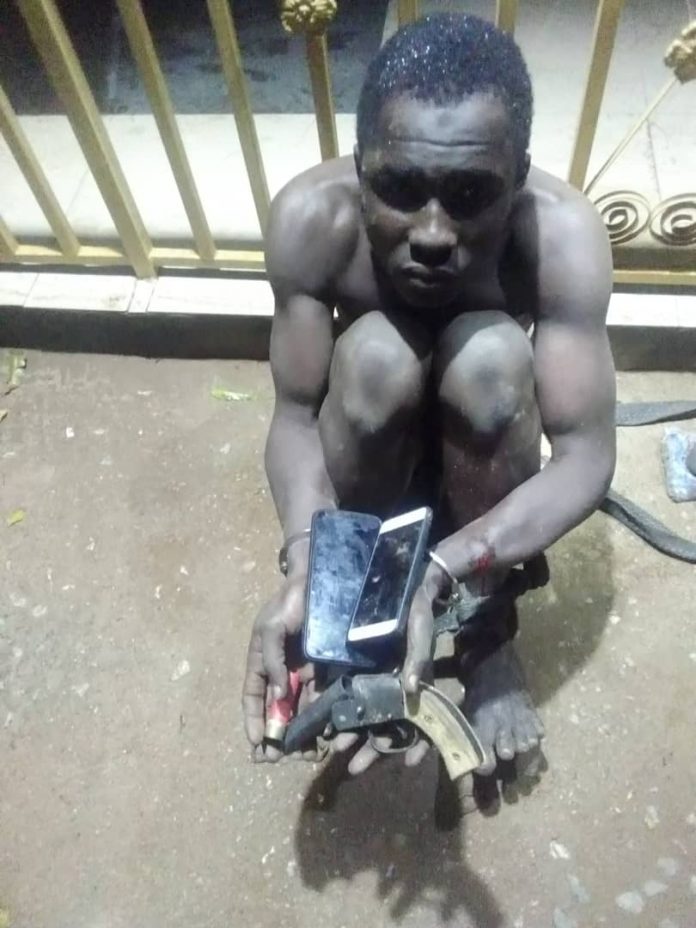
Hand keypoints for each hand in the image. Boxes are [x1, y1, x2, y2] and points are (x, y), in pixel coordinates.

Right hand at [242, 572, 314, 761]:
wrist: (319, 582)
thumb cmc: (288, 603)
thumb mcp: (270, 628)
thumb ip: (271, 660)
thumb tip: (278, 695)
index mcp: (262, 663)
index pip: (253, 697)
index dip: (253, 720)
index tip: (257, 743)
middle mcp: (282, 672)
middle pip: (278, 710)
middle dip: (279, 736)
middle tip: (282, 758)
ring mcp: (305, 673)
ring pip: (301, 710)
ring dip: (302, 734)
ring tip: (308, 754)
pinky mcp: (327, 671)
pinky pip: (323, 698)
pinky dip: (323, 718)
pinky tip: (328, 734)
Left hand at [330, 582, 436, 774]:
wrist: (404, 585)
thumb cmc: (417, 609)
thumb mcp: (421, 630)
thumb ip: (419, 659)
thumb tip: (413, 690)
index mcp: (418, 682)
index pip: (424, 721)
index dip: (419, 744)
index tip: (409, 763)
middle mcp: (401, 687)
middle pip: (392, 726)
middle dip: (375, 749)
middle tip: (354, 766)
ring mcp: (383, 680)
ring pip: (372, 717)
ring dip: (358, 736)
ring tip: (337, 750)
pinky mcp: (366, 671)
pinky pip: (356, 697)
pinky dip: (346, 713)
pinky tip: (331, 724)